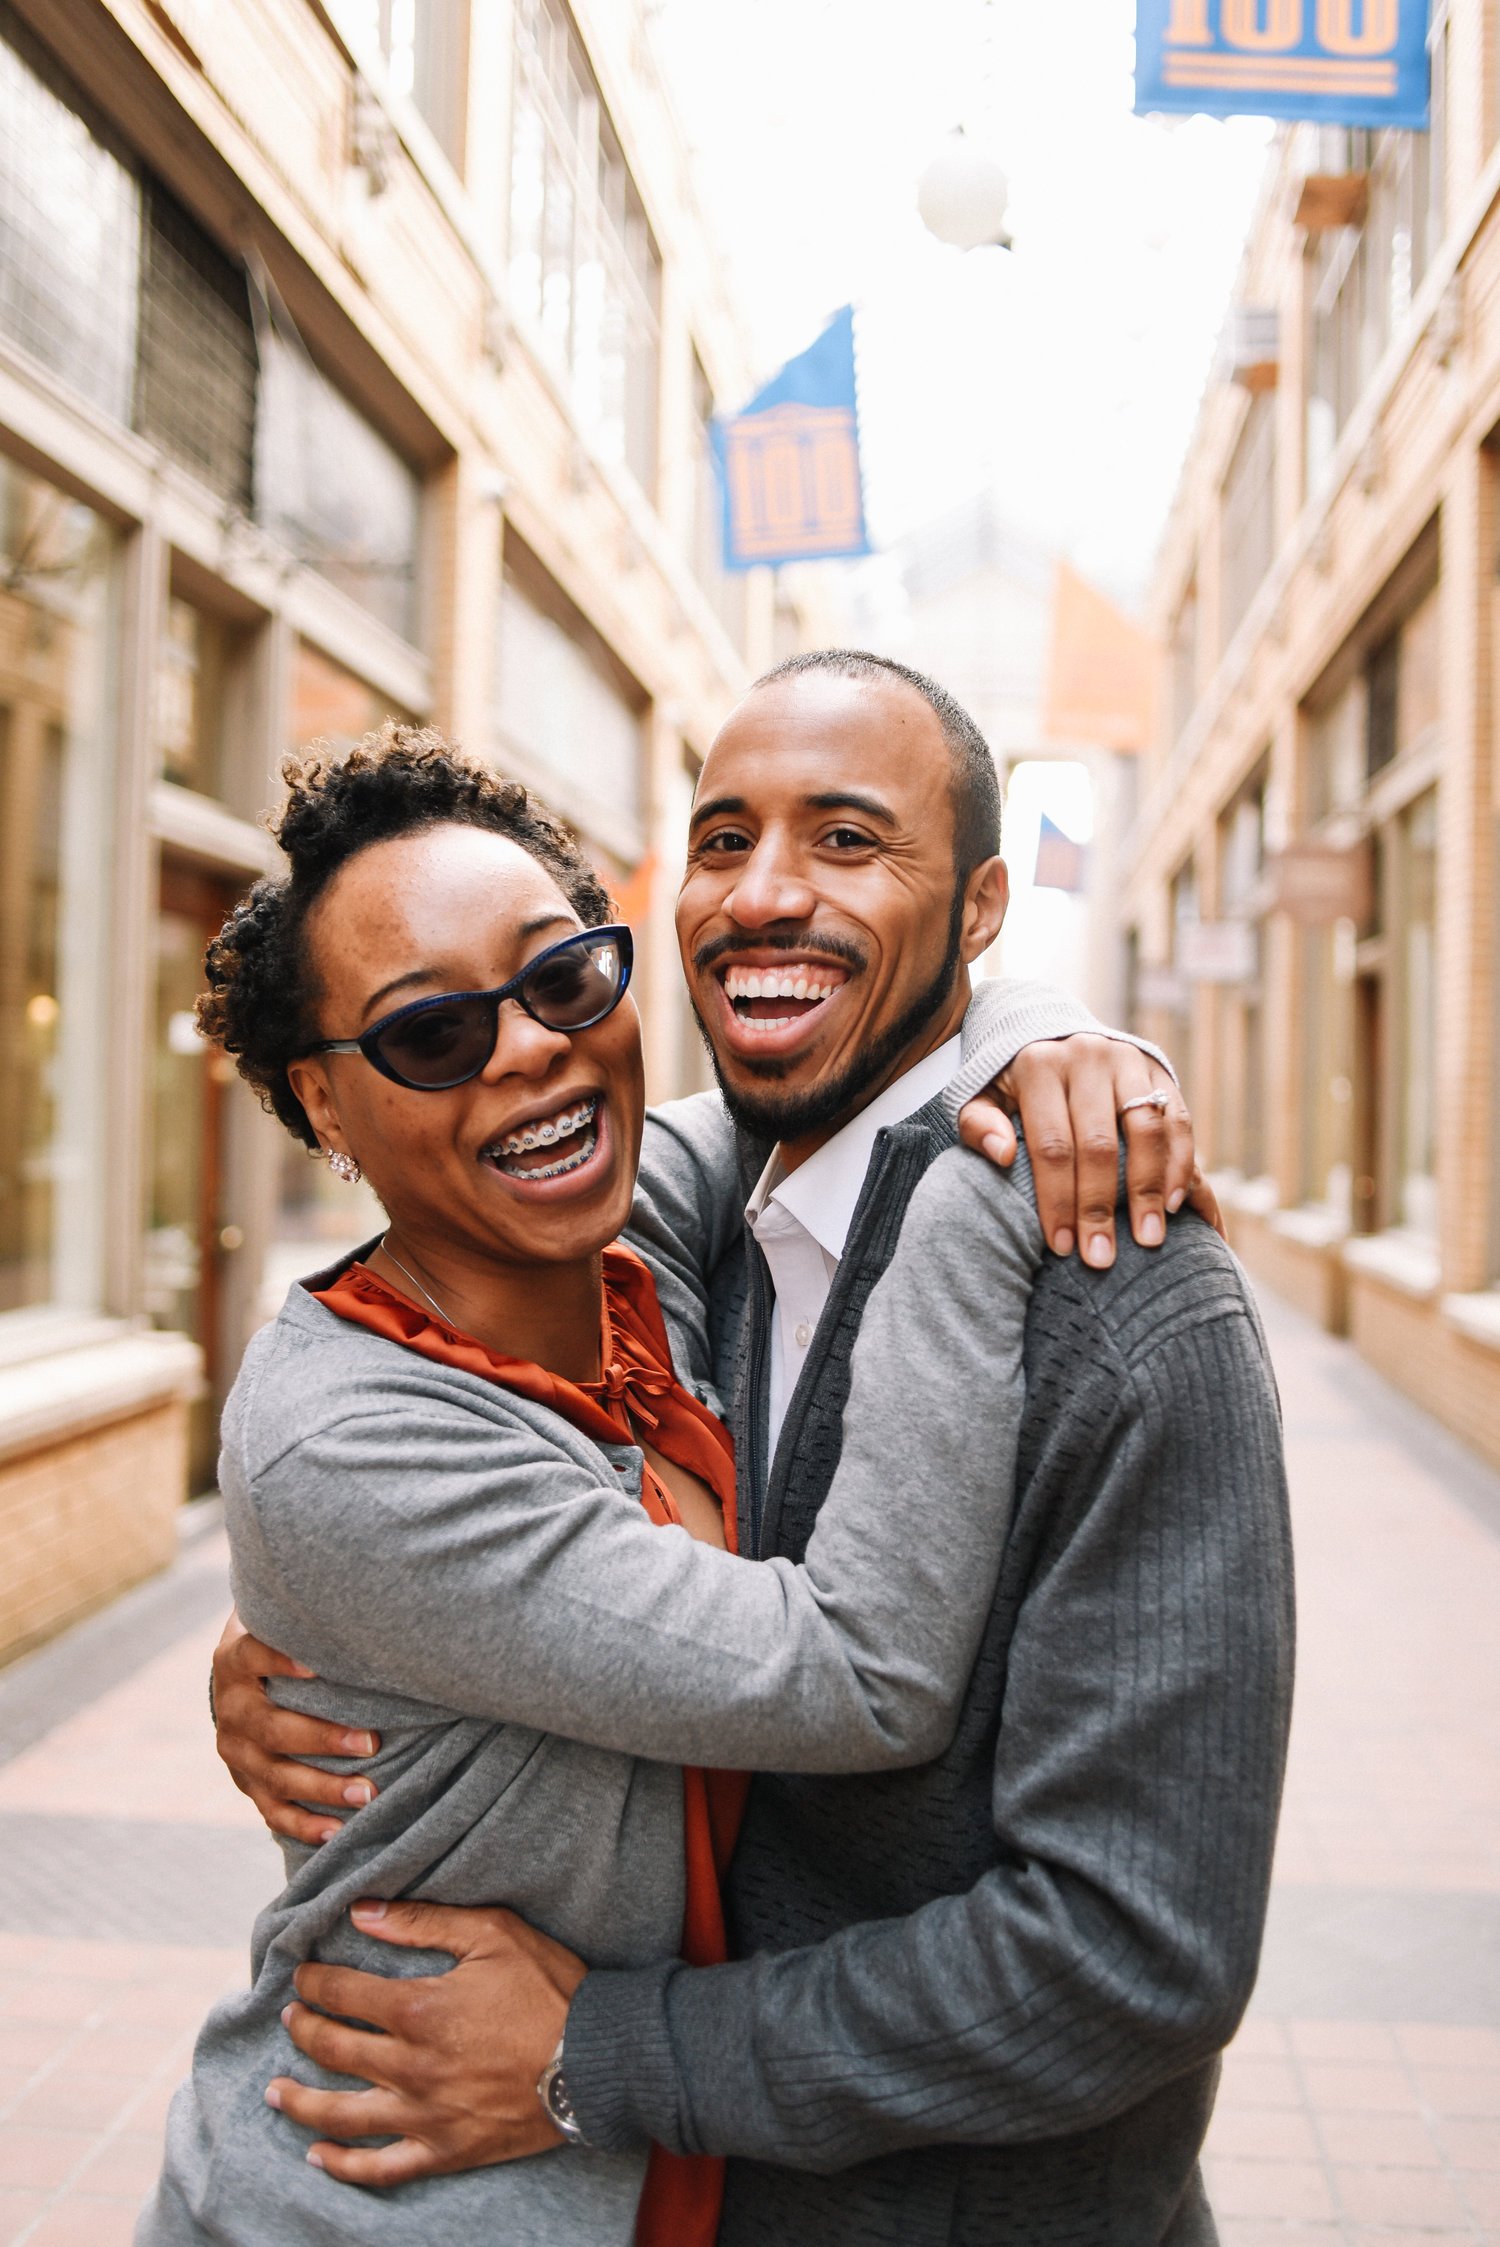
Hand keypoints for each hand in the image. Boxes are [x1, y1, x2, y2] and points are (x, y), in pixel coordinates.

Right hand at [212, 1609, 380, 1847]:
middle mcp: (231, 1708)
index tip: (317, 1665)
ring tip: (368, 1794)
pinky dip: (304, 1824)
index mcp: (235, 1661)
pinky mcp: (247, 1783)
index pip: (252, 1656)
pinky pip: (273, 1811)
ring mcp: (236, 1751)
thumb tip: (363, 1580)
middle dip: (323, 1739)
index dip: (280, 1660)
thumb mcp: (278, 1616)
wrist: (239, 1678)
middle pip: (273, 1728)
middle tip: (371, 1743)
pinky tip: (337, 1832)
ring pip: (276, 1775)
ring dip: (322, 1787)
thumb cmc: (280, 1636)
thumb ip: (306, 1608)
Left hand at [266, 1900, 585, 2184]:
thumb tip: (363, 1912)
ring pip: (341, 2116)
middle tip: (290, 2019)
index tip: (302, 1975)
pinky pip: (381, 2169)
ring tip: (274, 2091)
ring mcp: (424, 2116)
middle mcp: (410, 2067)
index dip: (314, 1982)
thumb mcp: (494, 1935)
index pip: (344, 1993)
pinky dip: (343, 2167)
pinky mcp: (444, 2151)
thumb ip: (425, 1922)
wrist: (596, 2060)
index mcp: (419, 2010)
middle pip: (334, 2050)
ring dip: (300, 2101)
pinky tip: (318, 2158)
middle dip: (303, 2030)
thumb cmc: (549, 1989)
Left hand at [958, 1036, 1222, 1266]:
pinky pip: (1177, 1119)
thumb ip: (978, 1123)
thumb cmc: (1011, 1082)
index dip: (1057, 1199)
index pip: (1050, 1144)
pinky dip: (1180, 1163)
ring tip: (1149, 1238)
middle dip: (1100, 1207)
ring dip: (1150, 1189)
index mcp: (1038, 1067)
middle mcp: (1086, 1058)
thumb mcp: (980, 1095)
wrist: (1051, 1031)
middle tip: (1101, 1258)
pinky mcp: (1158, 1069)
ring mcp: (1127, 1061)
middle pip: (1099, 1144)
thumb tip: (1001, 1154)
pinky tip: (1174, 1203)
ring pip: (1146, 1130)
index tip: (1061, 1246)